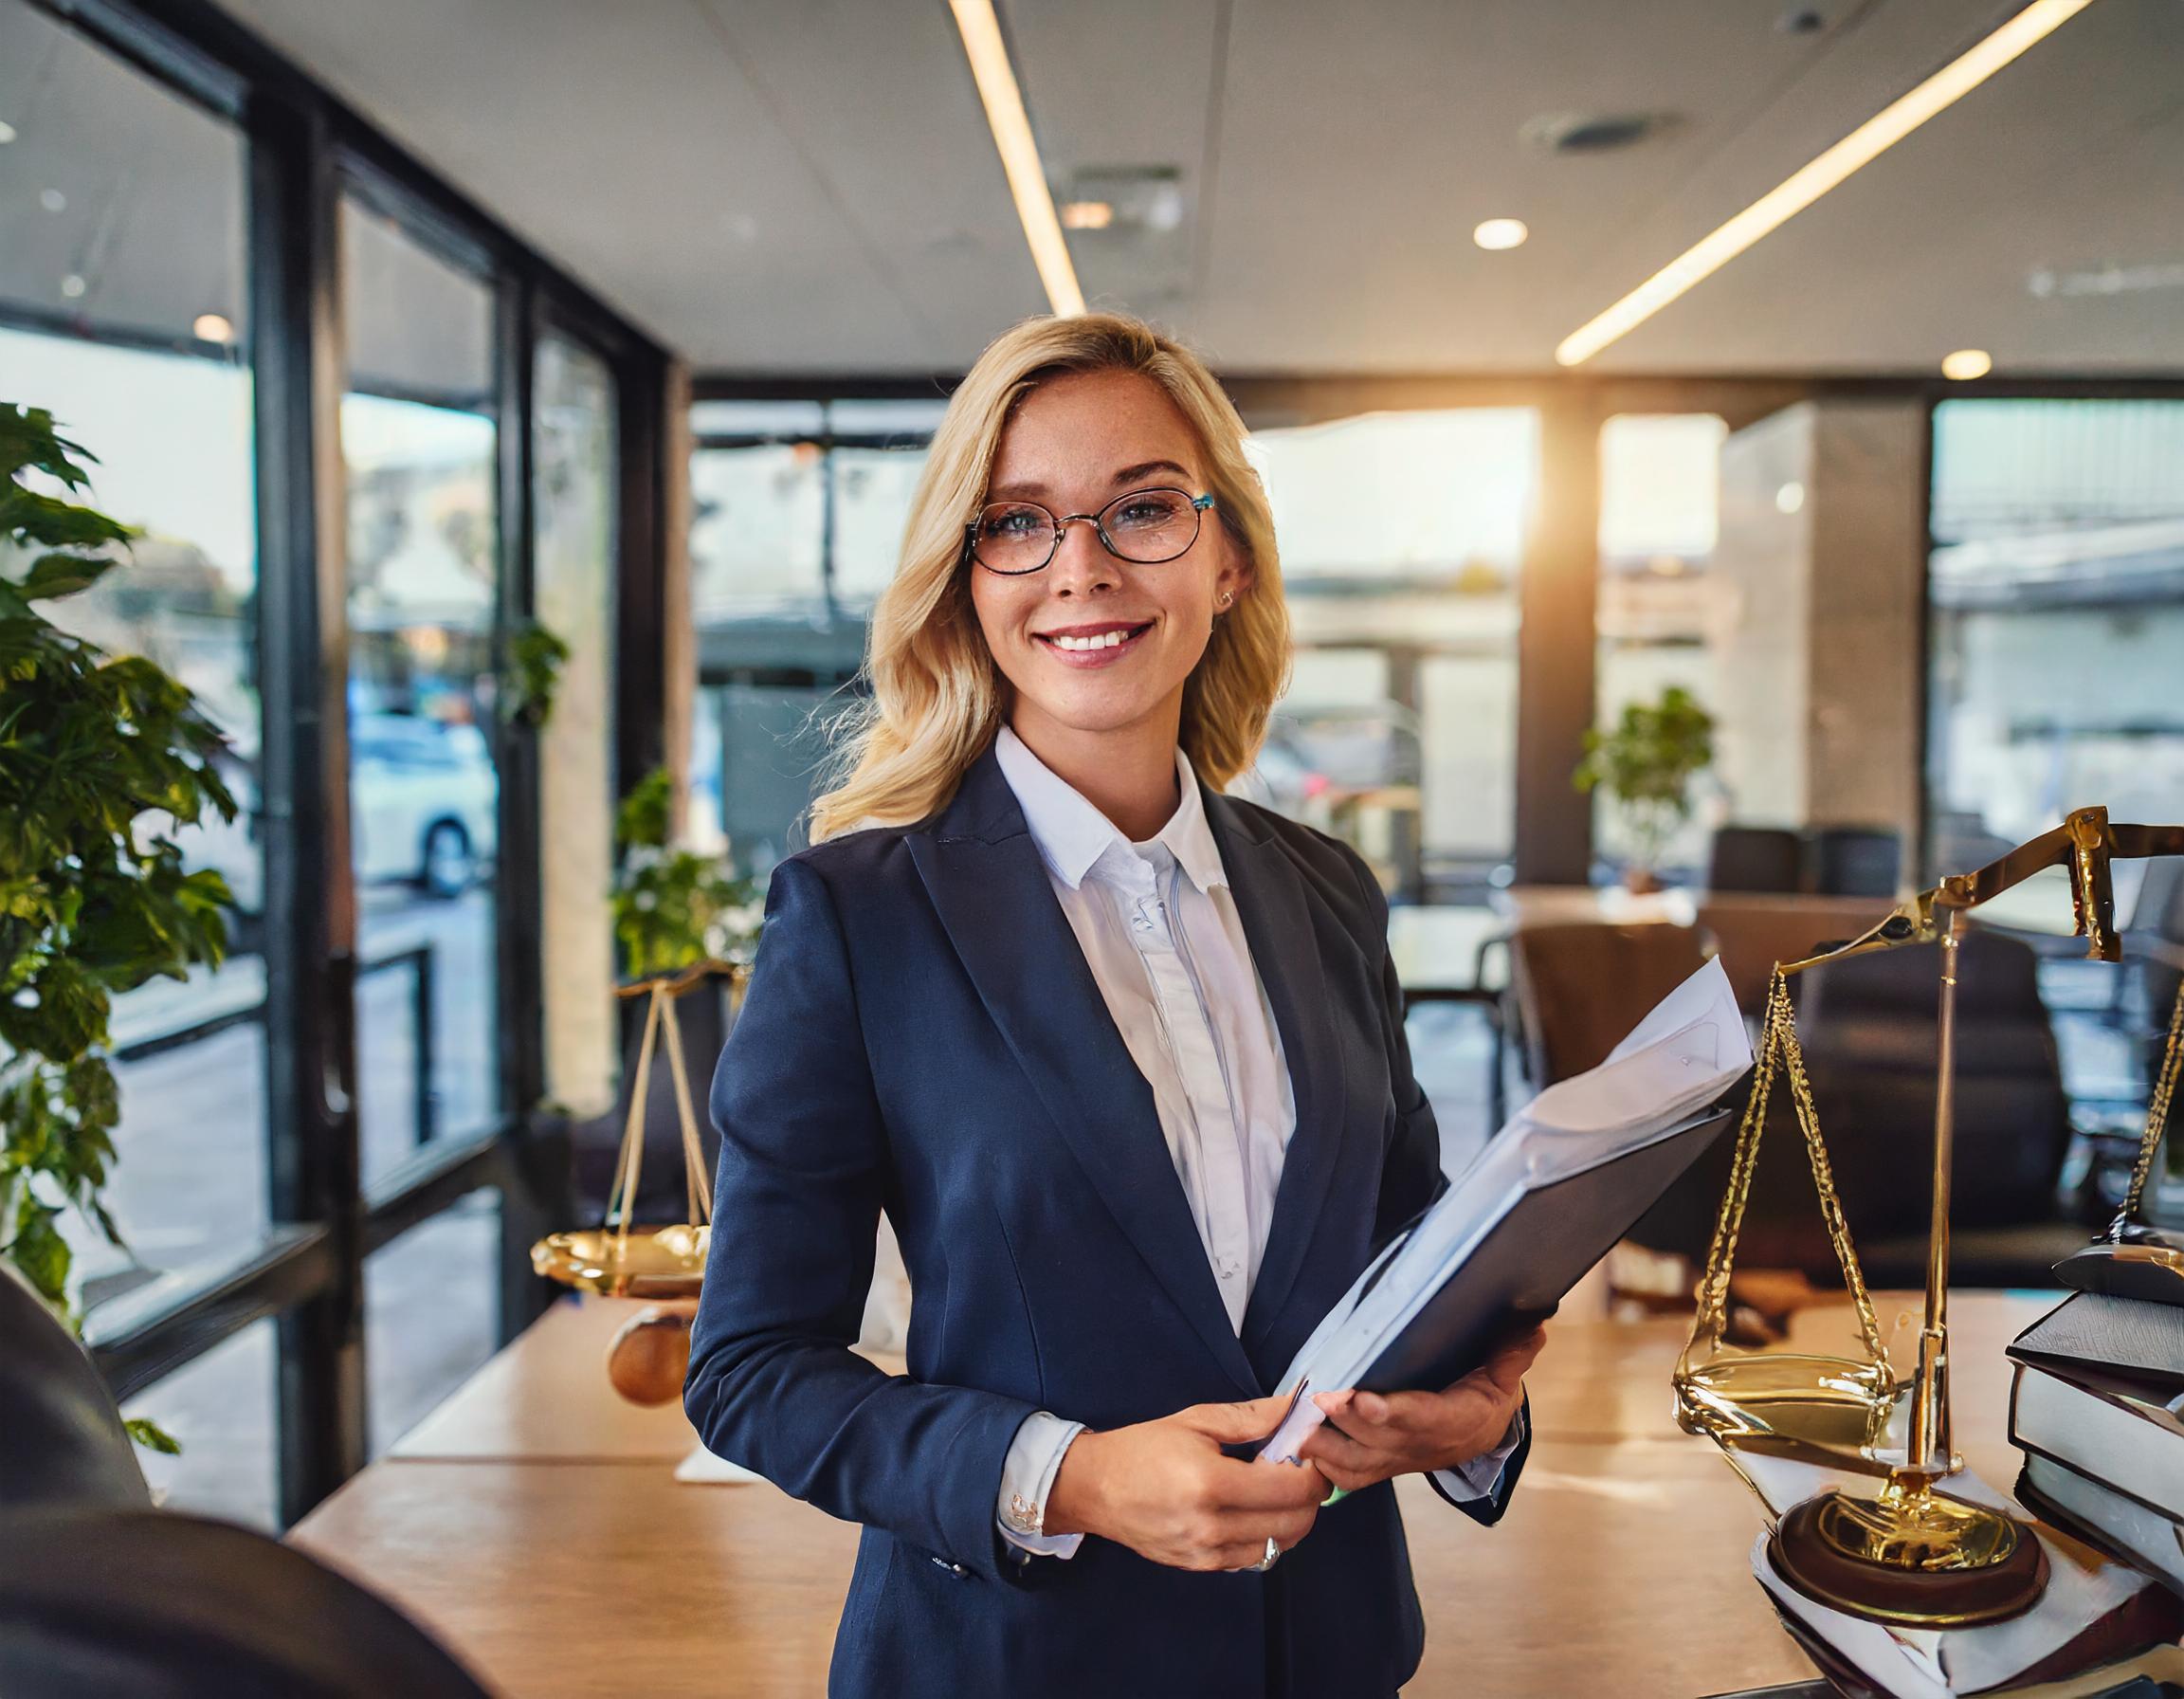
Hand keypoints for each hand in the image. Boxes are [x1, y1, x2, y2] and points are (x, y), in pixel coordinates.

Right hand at [1043, 1396, 1327, 1571]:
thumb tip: (1298, 1406)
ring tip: (1278, 1489)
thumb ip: (1253, 1417)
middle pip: (1294, 1523)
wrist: (1095, 1488)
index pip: (1291, 1489)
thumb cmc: (1142, 1448)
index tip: (1312, 1452)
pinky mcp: (1202, 1567)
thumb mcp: (1196, 1421)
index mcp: (1212, 1483)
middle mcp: (1212, 1527)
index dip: (1314, 1471)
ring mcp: (1208, 1554)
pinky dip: (1268, 1535)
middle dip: (1310, 1496)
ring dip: (1293, 1518)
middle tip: (1301, 1469)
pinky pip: (1255, 1558)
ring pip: (1280, 1545)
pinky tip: (1254, 1510)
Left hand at [1299, 1325, 1544, 1492]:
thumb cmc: (1486, 1395)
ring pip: (1359, 1463)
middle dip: (1347, 1422)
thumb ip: (1513, 1352)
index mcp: (1458, 1421)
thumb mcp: (1506, 1372)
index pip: (1423, 1418)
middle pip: (1381, 1440)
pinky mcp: (1380, 1465)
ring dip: (1327, 1448)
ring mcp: (1399, 1460)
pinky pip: (1350, 1476)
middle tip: (1318, 1399)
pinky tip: (1299, 1447)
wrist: (1481, 1434)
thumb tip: (1534, 1323)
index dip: (1392, 1413)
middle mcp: (1424, 1446)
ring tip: (1297, 1427)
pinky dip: (1325, 1467)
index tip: (1361, 1400)